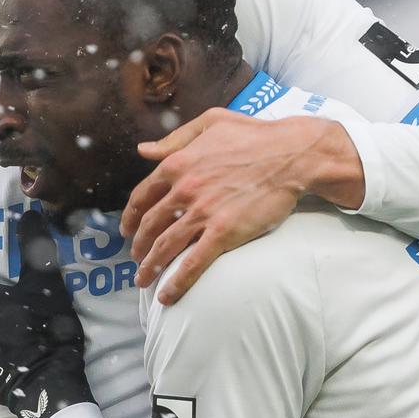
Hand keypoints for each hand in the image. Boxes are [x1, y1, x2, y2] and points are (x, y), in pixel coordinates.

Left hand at [121, 111, 363, 303]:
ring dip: (150, 267)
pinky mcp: (223, 233)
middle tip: (136, 258)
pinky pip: (193, 263)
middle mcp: (184, 190)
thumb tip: (144, 150)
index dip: (131, 217)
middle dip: (139, 246)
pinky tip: (167, 295)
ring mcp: (202, 213)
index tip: (127, 229)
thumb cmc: (255, 135)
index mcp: (177, 164)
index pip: (142, 196)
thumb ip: (174, 139)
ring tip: (143, 279)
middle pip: (150, 225)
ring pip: (166, 247)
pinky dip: (177, 282)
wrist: (291, 155)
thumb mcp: (210, 122)